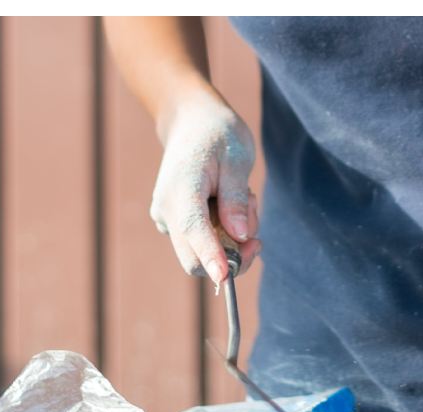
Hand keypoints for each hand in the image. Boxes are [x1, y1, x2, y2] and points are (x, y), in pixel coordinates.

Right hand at [151, 90, 260, 284]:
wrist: (192, 123)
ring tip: (242, 201)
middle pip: (194, 258)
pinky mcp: (175, 225)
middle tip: (256, 235)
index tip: (225, 277)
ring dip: (231, 242)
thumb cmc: (217, 135)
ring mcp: (167, 219)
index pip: (194, 230)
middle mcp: (167, 209)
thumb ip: (236, 198)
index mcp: (181, 188)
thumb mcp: (237, 159)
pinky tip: (229, 206)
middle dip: (232, 256)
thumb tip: (239, 236)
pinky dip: (223, 237)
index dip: (212, 257)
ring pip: (203, 255)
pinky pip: (203, 246)